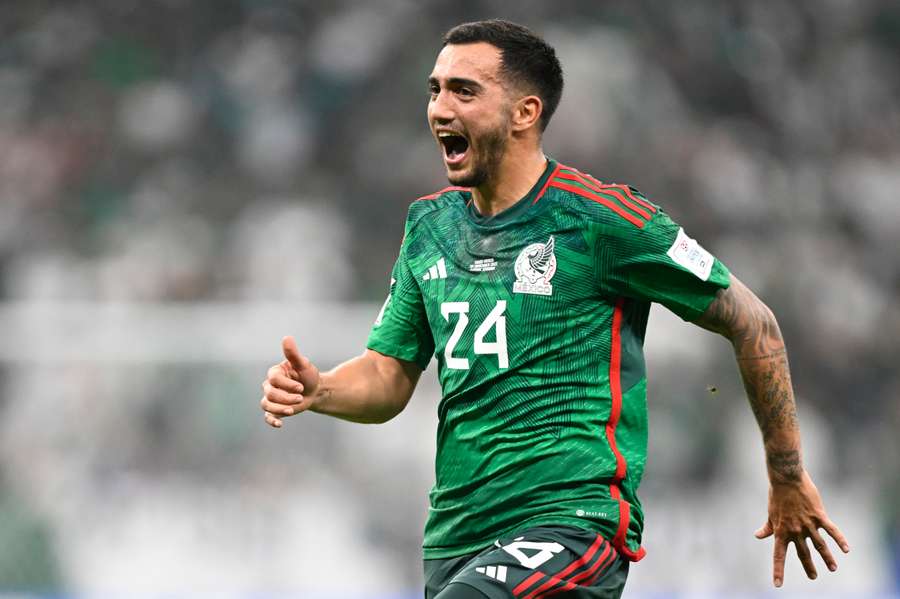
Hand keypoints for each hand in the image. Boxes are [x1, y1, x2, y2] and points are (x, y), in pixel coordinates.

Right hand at [260, 336, 320, 427]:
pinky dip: (271, 421)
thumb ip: (293, 354)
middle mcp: (270, 385)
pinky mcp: (275, 409)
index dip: (286, 384)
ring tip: (292, 411)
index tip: (301, 387)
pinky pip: (267, 416)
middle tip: (300, 398)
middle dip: (285, 398)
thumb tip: (286, 338)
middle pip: (269, 393)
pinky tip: (280, 424)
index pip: (274, 379)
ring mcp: (271, 398)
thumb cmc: (308, 375)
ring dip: (278, 409)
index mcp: (275, 372)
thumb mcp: (303, 364)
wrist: (315, 390)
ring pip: (266, 405)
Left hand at [754, 469, 848, 586]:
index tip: (777, 584)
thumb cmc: (777, 495)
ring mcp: (807, 523)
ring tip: (833, 568)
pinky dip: (839, 540)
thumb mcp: (770, 513)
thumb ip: (767, 527)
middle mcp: (794, 530)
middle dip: (808, 566)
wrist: (786, 478)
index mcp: (781, 531)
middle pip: (802, 553)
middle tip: (813, 576)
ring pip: (819, 545)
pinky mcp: (818, 515)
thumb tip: (758, 536)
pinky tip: (846, 550)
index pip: (778, 555)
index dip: (778, 570)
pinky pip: (831, 530)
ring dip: (827, 558)